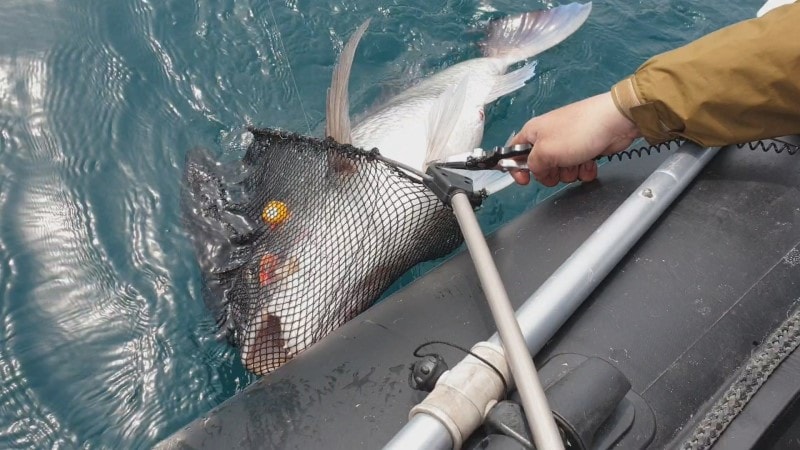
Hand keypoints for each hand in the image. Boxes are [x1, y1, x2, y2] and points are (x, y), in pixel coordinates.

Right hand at [509, 92, 640, 186]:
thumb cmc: (577, 132)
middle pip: (540, 165)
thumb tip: (535, 170)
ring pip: (561, 169)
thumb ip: (533, 165)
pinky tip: (590, 162)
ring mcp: (567, 143)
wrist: (614, 122)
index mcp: (533, 131)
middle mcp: (548, 136)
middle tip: (558, 168)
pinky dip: (584, 169)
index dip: (516, 168)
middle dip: (550, 173)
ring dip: (570, 172)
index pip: (515, 152)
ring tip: (579, 162)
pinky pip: (578, 167)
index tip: (525, 181)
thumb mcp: (545, 151)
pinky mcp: (584, 149)